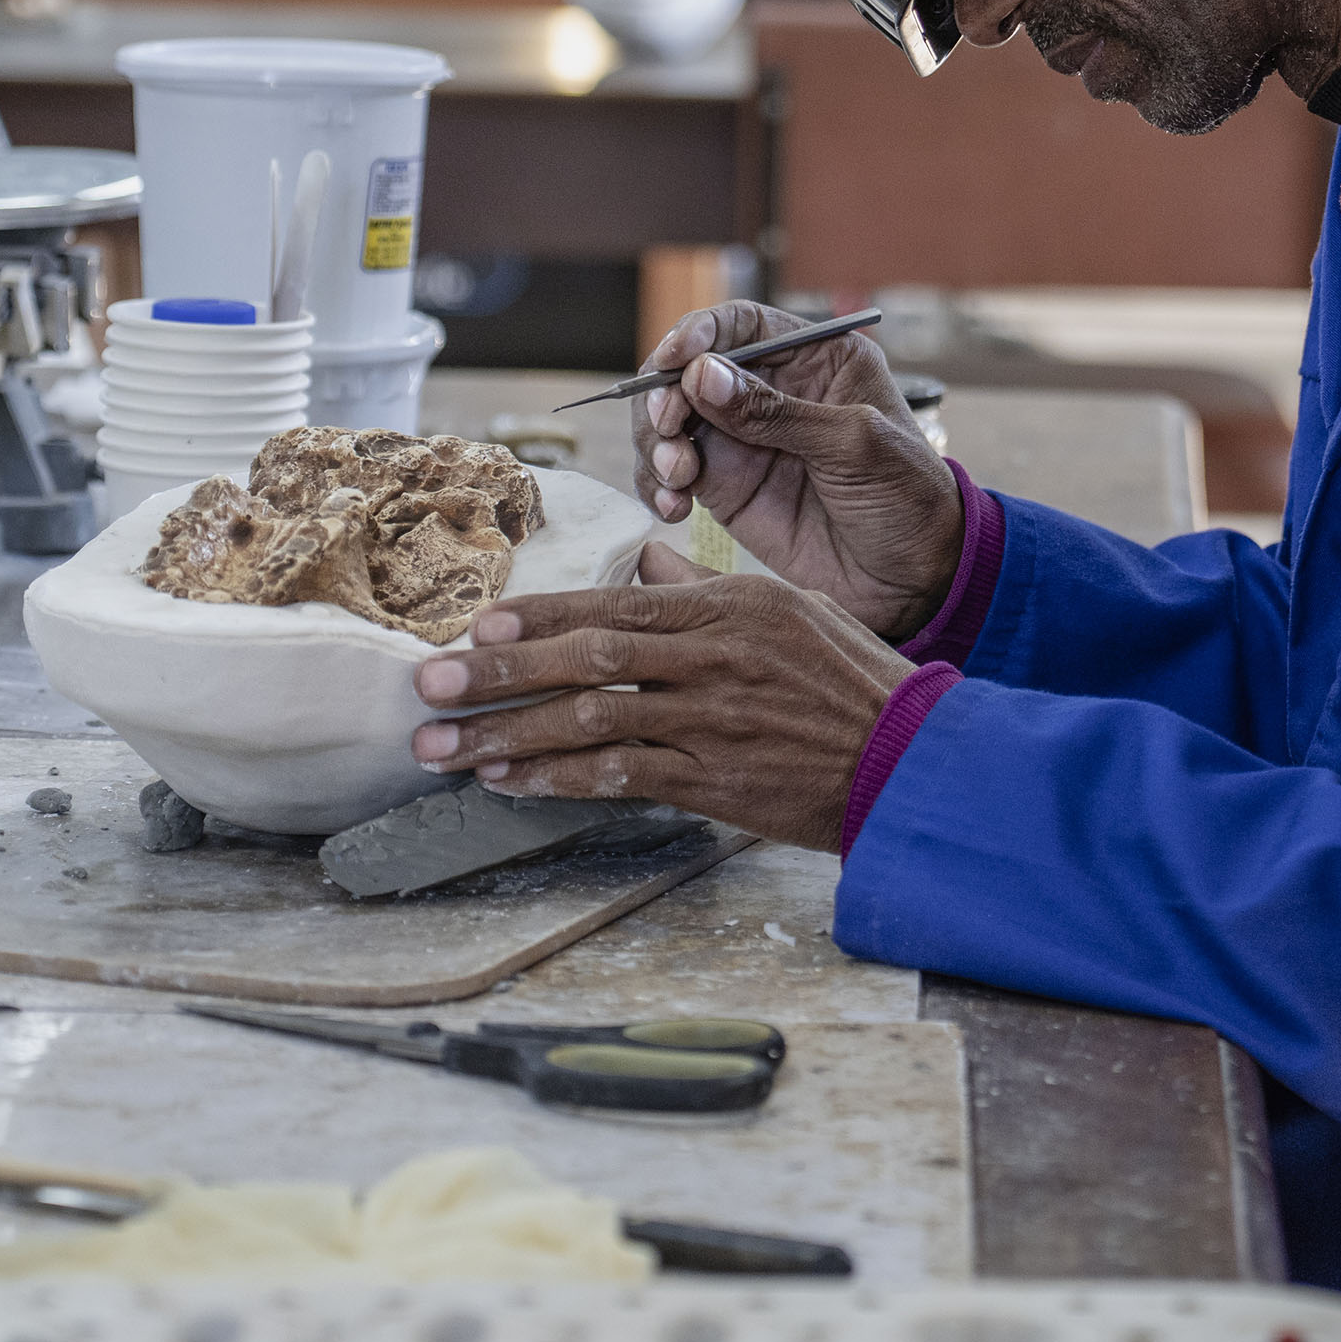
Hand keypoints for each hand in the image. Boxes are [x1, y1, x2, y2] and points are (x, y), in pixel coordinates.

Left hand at [410, 542, 918, 853]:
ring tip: (444, 747)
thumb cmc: (853, 680)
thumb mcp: (788, 607)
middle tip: (430, 687)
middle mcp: (716, 655)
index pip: (616, 602)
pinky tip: (509, 782)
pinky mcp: (716, 779)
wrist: (911, 758)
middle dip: (499, 674)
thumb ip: (705, 585)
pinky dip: (557, 779)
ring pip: (591, 720)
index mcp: (731, 604)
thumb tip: (641, 559)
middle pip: (588, 657)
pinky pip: (621, 775)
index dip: (539, 615)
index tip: (478, 627)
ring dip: (508, 736)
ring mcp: (714, 719)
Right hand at [631, 300, 960, 636]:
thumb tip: (700, 375)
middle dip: (665, 395)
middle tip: (669, 430)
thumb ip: (777, 413)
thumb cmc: (908, 499)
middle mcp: (772, 391)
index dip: (698, 333)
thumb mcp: (855, 446)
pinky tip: (673, 508)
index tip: (671, 361)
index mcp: (815, 359)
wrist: (915, 580)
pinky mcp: (726, 487)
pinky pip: (671, 473)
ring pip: (670, 420)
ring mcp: (743, 440)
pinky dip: (657, 484)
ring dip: (657, 442)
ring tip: (678, 477)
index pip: (741, 325)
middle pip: (690, 369)